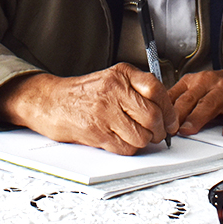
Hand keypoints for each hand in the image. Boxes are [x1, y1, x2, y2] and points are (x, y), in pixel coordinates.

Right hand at [0, 64, 177, 154]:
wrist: (51, 101)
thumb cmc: (84, 93)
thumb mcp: (112, 79)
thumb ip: (136, 89)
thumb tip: (165, 110)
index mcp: (122, 74)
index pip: (156, 89)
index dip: (169, 109)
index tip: (172, 120)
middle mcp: (115, 90)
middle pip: (152, 115)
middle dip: (160, 130)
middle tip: (159, 134)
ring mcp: (105, 111)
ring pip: (141, 135)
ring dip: (145, 142)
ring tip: (139, 138)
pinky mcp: (96, 132)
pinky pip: (124, 147)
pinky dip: (129, 149)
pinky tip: (123, 142)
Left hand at [168, 55, 222, 137]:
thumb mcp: (203, 87)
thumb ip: (185, 100)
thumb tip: (161, 120)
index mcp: (195, 81)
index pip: (174, 95)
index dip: (163, 111)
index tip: (154, 124)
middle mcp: (209, 84)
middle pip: (188, 100)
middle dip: (176, 116)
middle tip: (166, 131)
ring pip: (208, 105)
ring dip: (197, 118)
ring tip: (189, 130)